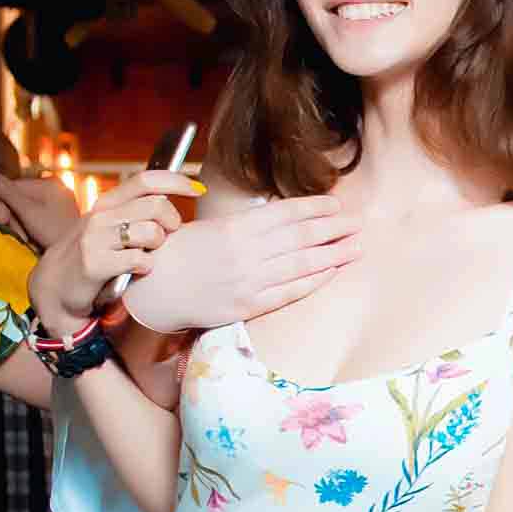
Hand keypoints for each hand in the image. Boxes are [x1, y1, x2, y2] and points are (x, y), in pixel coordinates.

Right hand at [0, 169, 84, 254]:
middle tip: (21, 234)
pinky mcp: (59, 213)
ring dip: (21, 225)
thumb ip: (7, 193)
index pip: (12, 187)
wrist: (80, 255)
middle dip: (15, 218)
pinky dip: (31, 226)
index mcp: (48, 183)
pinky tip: (35, 237)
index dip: (4, 206)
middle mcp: (54, 187)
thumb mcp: (28, 212)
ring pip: (25, 208)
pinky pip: (35, 215)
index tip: (3, 223)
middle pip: (19, 198)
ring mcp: (58, 200)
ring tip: (29, 238)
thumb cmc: (55, 233)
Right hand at [32, 166, 197, 329]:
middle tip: (163, 240)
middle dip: (172, 224)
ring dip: (157, 248)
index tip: (199, 189)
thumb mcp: (110, 228)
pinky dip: (145, 268)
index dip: (176, 181)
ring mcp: (96, 238)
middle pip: (157, 206)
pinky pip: (140, 261)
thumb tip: (171, 203)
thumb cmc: (92, 256)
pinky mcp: (95, 263)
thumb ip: (135, 213)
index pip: (146, 180)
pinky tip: (134, 272)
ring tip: (144, 256)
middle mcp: (101, 215)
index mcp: (108, 203)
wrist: (56, 287)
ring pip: (152, 232)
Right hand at [128, 196, 357, 334]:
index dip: (316, 208)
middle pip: (302, 237)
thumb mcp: (210, 226)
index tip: (337, 205)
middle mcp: (246, 252)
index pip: (286, 213)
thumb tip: (283, 216)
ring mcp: (249, 280)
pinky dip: (315, 281)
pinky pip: (290, 292)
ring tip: (356, 246)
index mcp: (235, 227)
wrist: (153, 291)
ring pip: (302, 264)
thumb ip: (246, 223)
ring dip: (334, 255)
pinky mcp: (249, 306)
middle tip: (359, 223)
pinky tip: (332, 272)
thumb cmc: (180, 254)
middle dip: (334, 228)